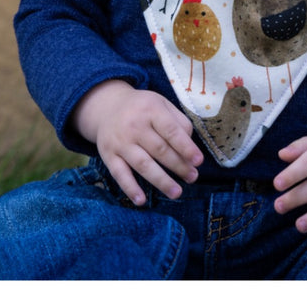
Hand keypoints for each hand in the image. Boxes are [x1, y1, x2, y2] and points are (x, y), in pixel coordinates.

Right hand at [72, 79, 203, 205]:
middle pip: (160, 150)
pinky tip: (141, 200)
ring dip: (161, 181)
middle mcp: (134, 125)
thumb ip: (179, 122)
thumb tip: (190, 147)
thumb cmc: (143, 108)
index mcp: (151, 110)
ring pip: (143, 164)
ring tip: (176, 192)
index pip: (171, 131)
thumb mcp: (162, 104)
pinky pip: (119, 174)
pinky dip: (130, 188)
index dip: (186, 147)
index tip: (199, 161)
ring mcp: (120, 142)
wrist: (107, 106)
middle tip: (192, 177)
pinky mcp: (109, 155)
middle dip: (178, 166)